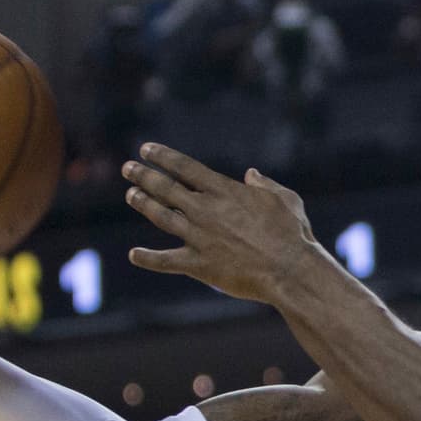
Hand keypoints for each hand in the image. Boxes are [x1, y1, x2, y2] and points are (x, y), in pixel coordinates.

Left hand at [123, 144, 313, 301]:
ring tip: (131, 194)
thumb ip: (265, 185)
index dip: (163, 157)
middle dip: (144, 176)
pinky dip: (148, 258)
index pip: (185, 167)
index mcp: (225, 191)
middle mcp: (206, 210)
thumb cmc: (292, 233)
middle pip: (166, 188)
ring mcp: (199, 237)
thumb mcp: (285, 198)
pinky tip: (134, 254)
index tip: (146, 150)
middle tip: (127, 168)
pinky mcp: (198, 265)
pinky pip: (166, 261)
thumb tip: (251, 174)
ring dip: (143, 203)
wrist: (290, 270)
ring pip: (162, 216)